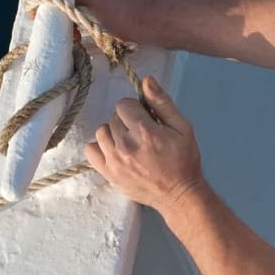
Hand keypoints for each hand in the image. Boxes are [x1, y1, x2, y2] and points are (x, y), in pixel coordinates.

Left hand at [85, 76, 204, 211]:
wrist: (179, 195)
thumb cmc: (184, 160)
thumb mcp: (182, 127)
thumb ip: (162, 103)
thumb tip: (146, 80)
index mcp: (144, 131)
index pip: (124, 104)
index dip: (136, 109)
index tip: (147, 119)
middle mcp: (125, 145)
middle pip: (113, 117)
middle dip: (127, 121)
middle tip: (142, 134)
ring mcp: (114, 161)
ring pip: (101, 132)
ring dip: (114, 133)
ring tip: (129, 143)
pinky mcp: (108, 174)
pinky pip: (91, 151)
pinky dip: (101, 148)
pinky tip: (116, 151)